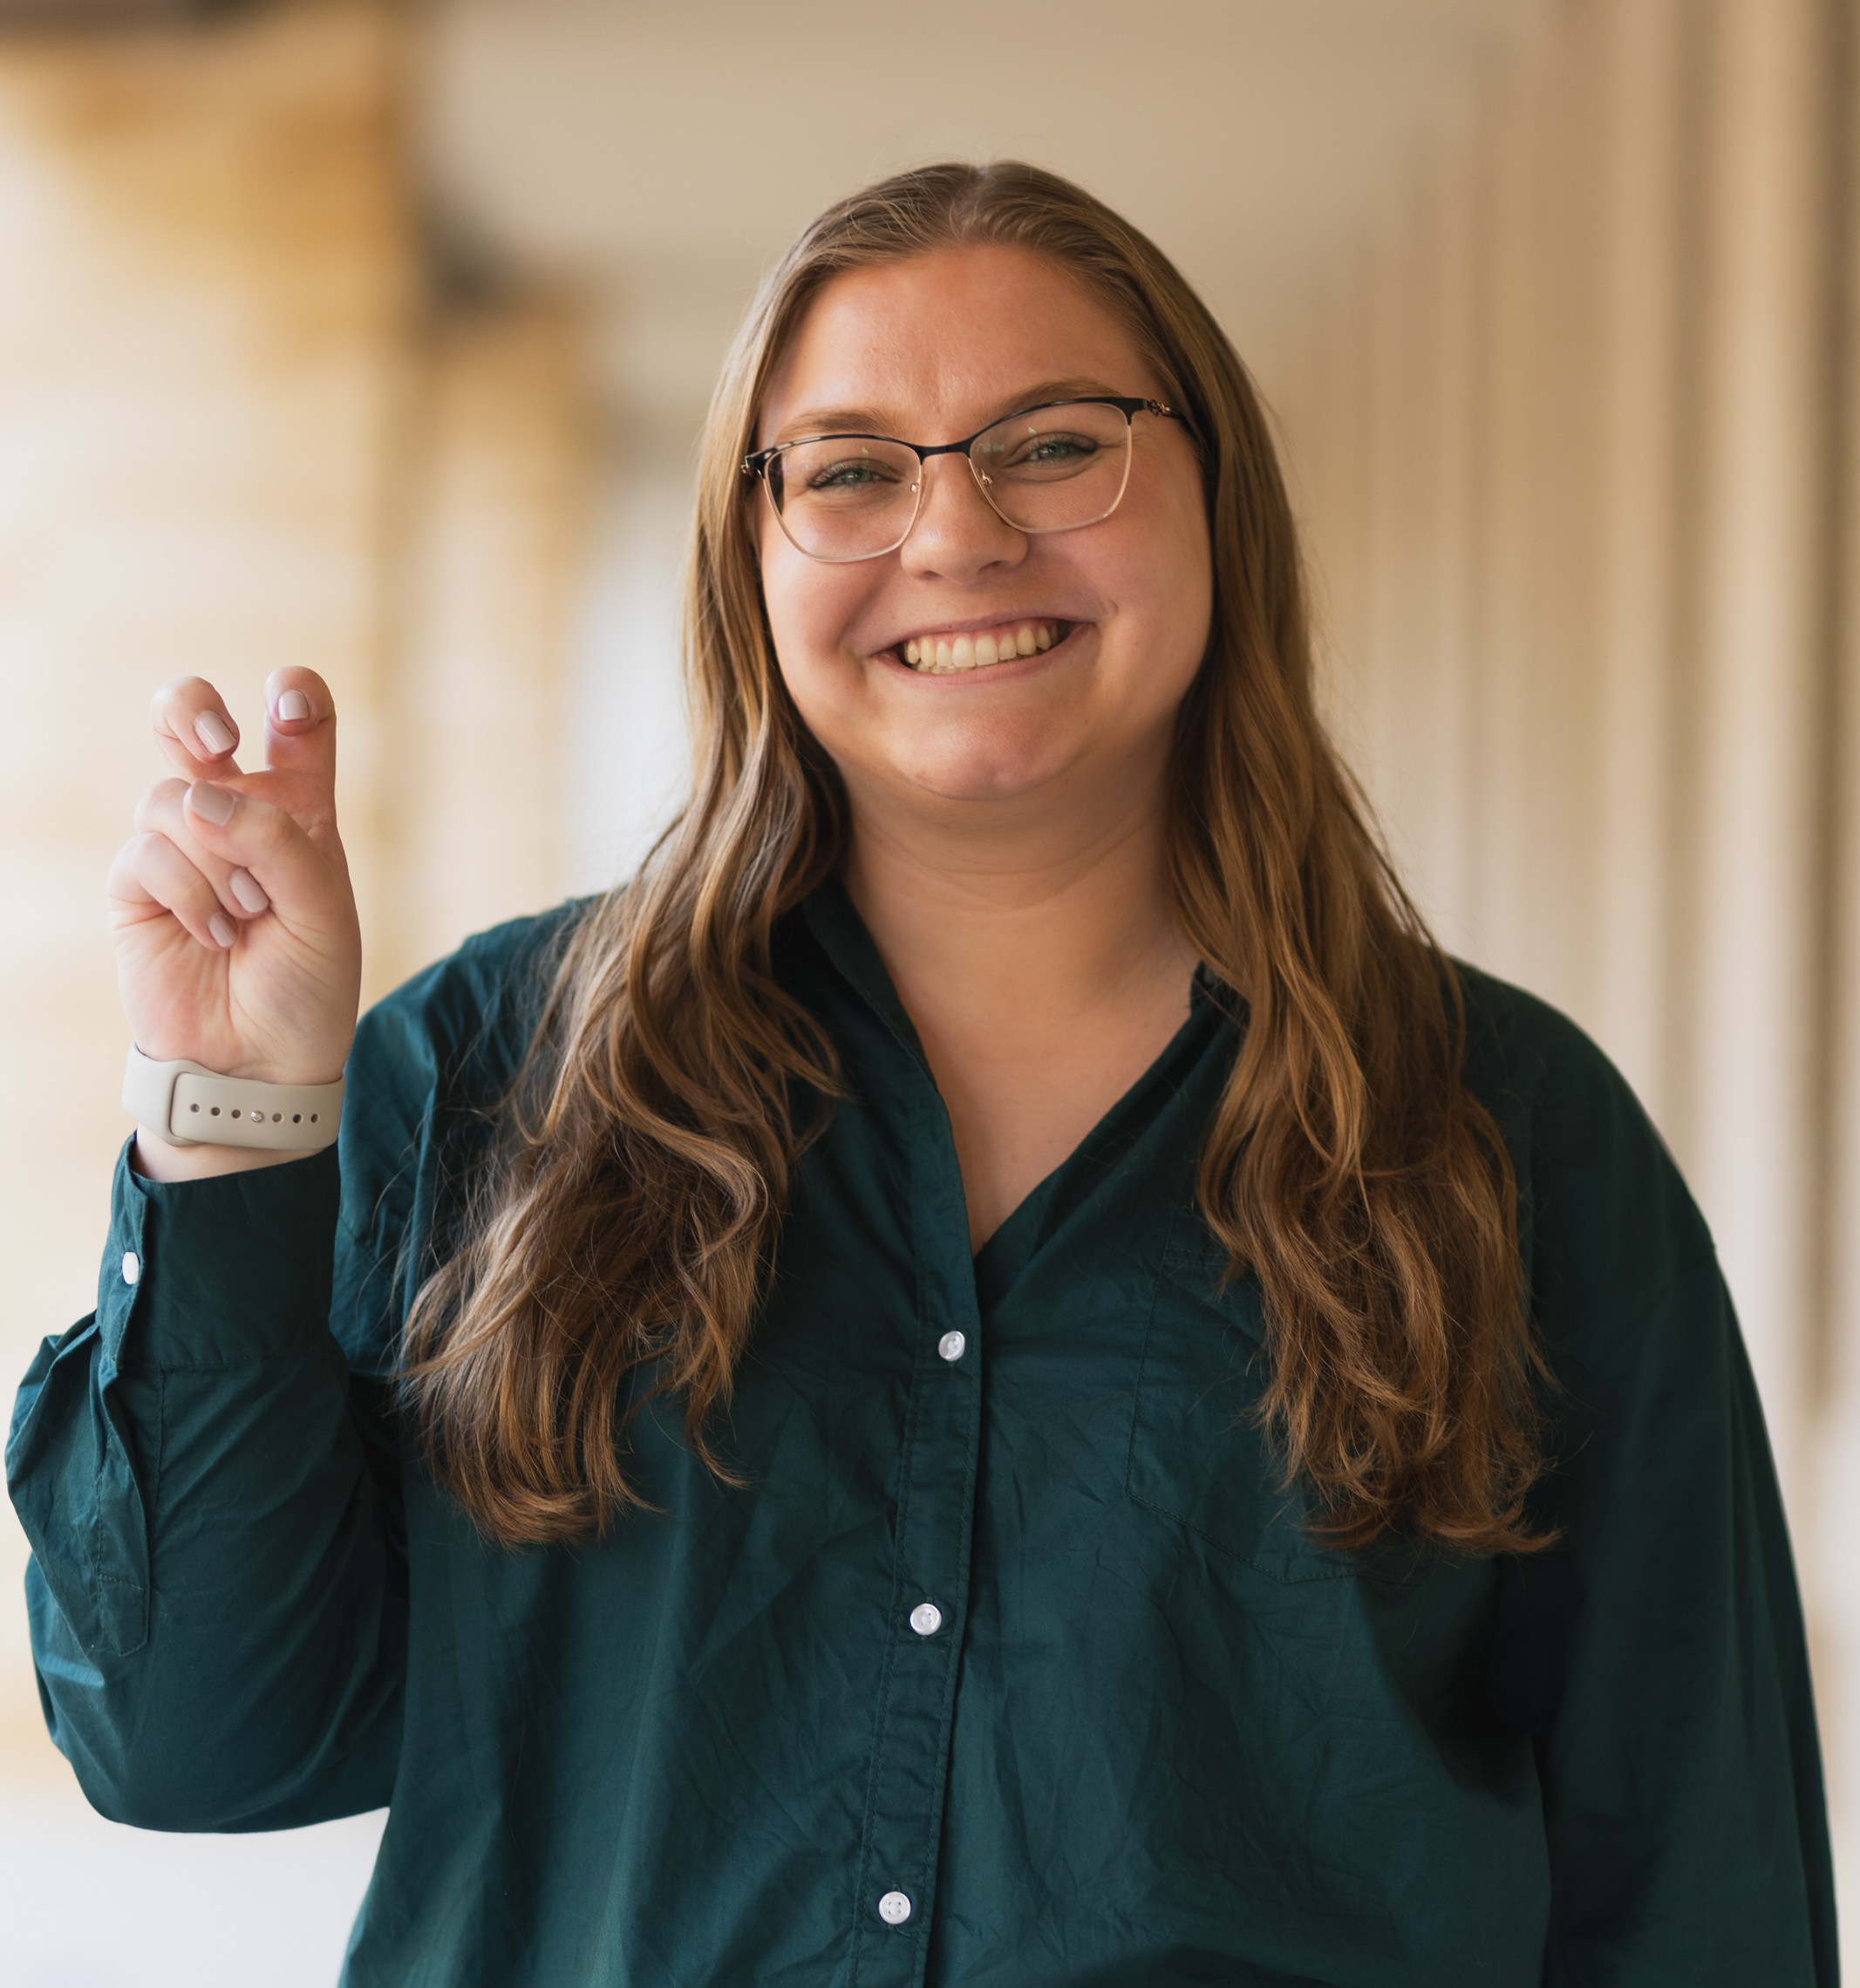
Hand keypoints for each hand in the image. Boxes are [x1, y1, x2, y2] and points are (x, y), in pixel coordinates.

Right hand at [108, 670, 361, 1175]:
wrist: (259, 1061)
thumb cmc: (309, 985)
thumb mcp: (324, 909)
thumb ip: (279, 841)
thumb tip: (202, 794)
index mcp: (299, 810)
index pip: (295, 724)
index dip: (293, 695)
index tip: (287, 699)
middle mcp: (236, 815)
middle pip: (191, 718)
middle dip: (191, 709)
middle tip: (219, 740)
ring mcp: (181, 845)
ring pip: (173, 797)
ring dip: (218, 857)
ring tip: (248, 914)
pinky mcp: (136, 883)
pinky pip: (148, 851)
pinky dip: (189, 892)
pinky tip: (216, 934)